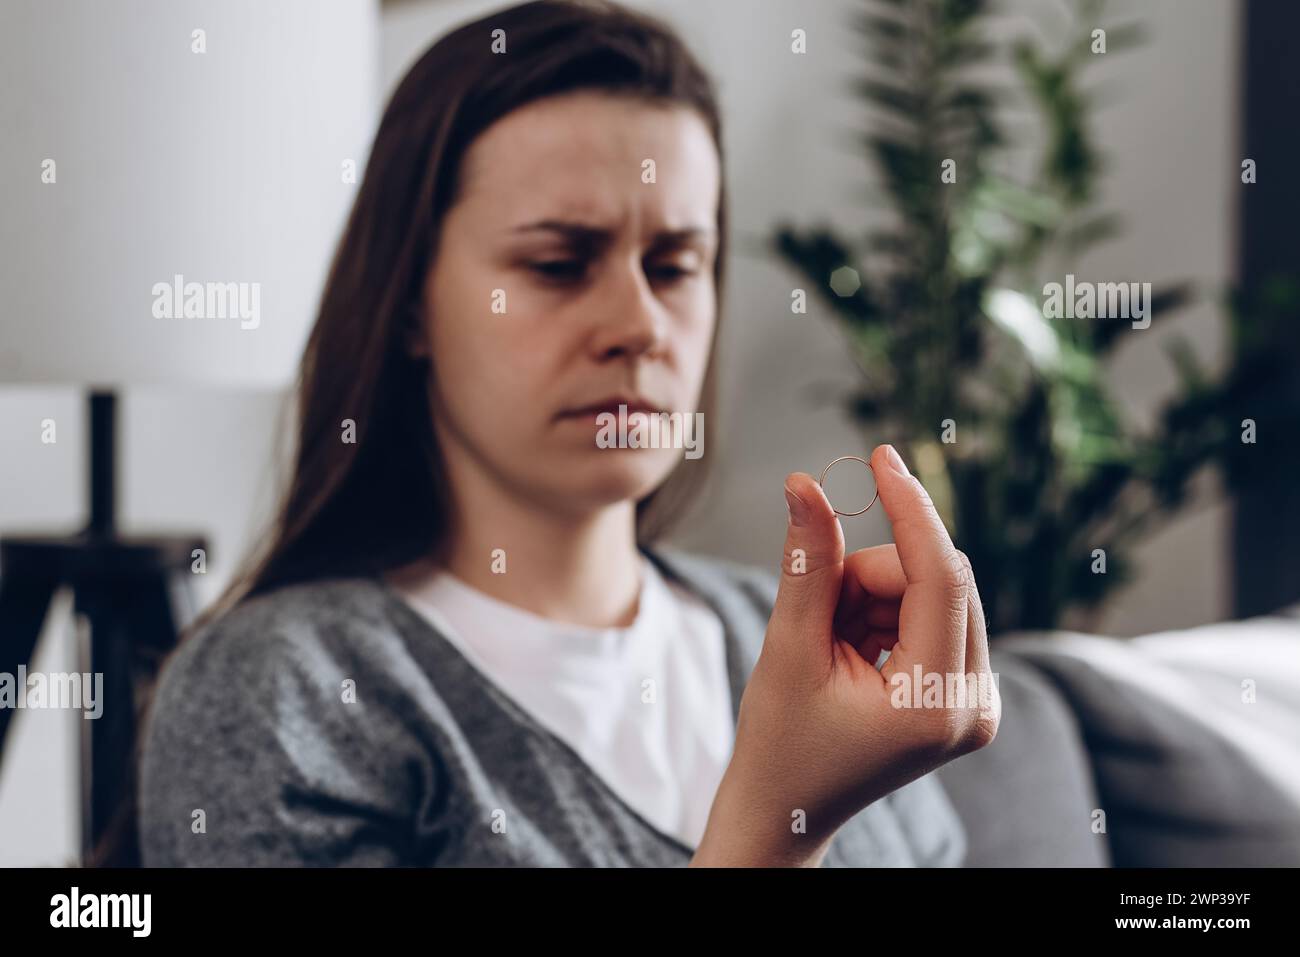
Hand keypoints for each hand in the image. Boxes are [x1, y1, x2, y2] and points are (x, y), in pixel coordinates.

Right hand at [699, 444, 998, 864]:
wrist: (786, 808)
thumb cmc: (780, 740)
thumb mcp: (789, 647)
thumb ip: (807, 562)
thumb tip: (805, 483)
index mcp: (937, 703)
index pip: (942, 576)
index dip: (911, 509)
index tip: (882, 456)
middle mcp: (975, 704)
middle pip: (936, 578)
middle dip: (869, 576)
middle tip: (818, 616)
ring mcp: (976, 701)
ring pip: (931, 590)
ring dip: (871, 596)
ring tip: (830, 647)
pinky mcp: (965, 692)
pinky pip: (931, 612)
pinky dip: (883, 612)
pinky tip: (851, 652)